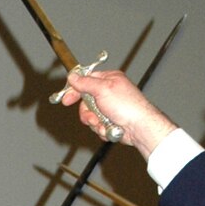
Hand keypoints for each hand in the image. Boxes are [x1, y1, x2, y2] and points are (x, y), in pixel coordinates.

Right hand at [55, 68, 176, 158]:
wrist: (138, 127)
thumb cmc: (127, 106)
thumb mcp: (103, 89)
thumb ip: (85, 83)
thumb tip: (73, 76)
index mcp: (108, 80)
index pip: (86, 81)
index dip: (75, 90)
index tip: (66, 99)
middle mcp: (109, 93)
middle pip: (85, 102)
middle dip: (88, 113)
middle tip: (93, 116)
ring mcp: (109, 108)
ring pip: (90, 116)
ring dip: (95, 122)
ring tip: (105, 122)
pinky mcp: (110, 121)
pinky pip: (97, 126)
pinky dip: (102, 129)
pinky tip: (111, 127)